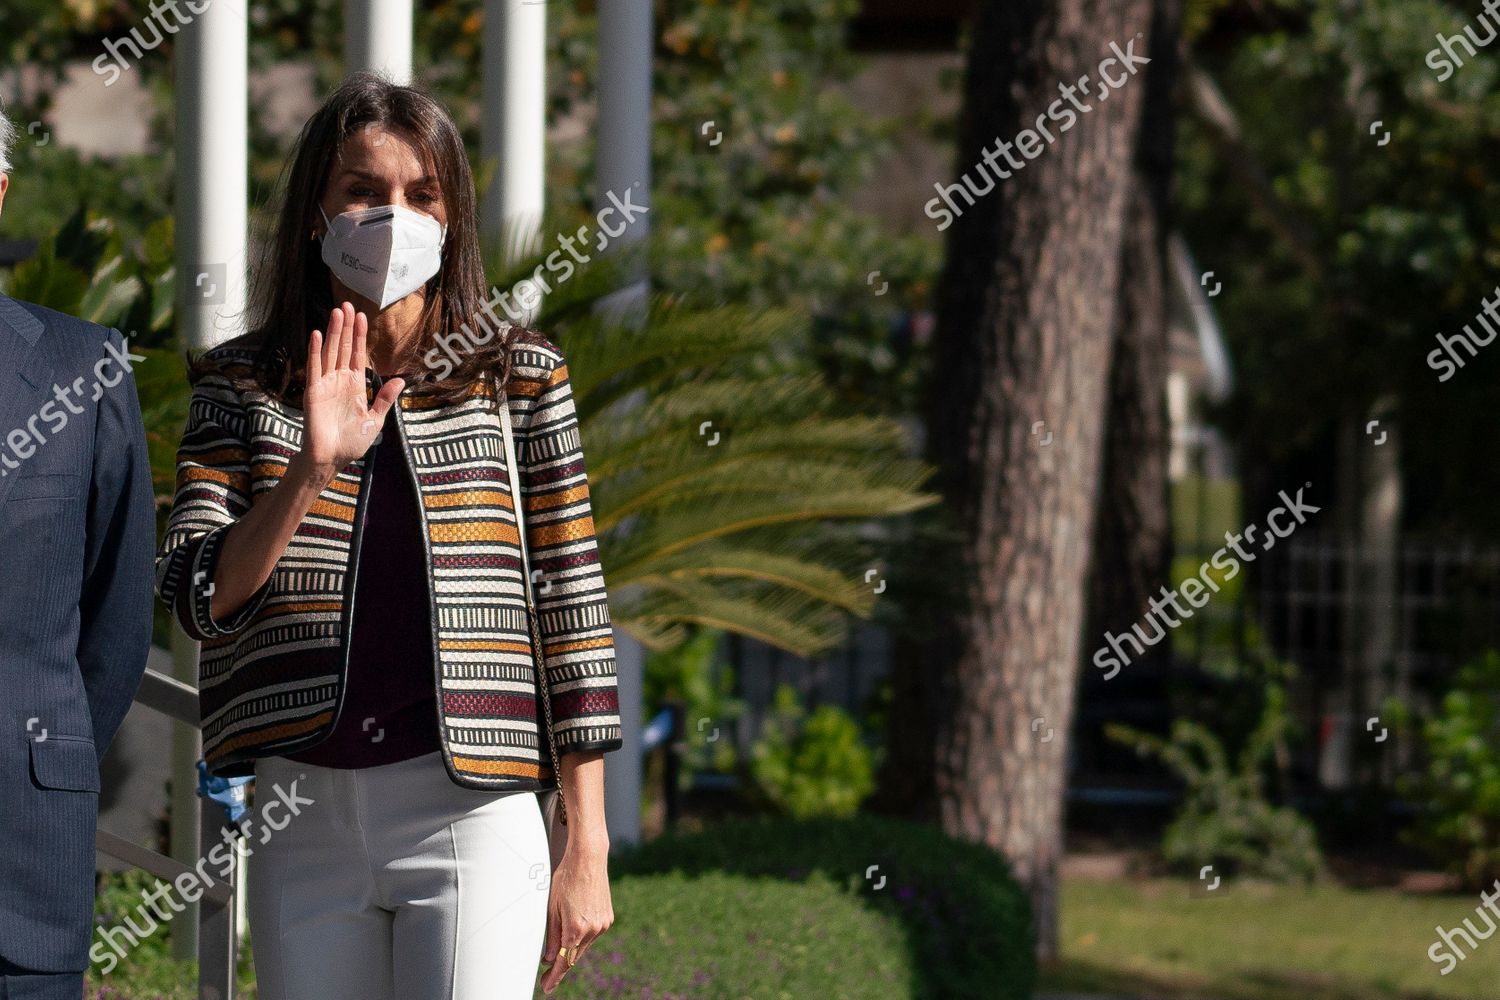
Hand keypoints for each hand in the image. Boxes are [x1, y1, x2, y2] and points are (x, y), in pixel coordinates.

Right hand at [294, 302, 403, 484]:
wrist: (332, 459)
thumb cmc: (351, 442)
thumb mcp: (375, 419)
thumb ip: (385, 399)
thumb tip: (399, 381)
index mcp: (355, 385)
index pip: (357, 355)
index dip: (359, 336)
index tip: (362, 316)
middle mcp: (339, 380)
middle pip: (343, 348)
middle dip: (346, 327)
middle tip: (347, 304)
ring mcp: (325, 384)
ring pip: (330, 352)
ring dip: (333, 332)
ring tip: (336, 312)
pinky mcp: (313, 391)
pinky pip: (314, 367)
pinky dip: (315, 350)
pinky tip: (318, 334)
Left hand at [538, 841, 613, 994]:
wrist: (588, 859)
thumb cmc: (566, 879)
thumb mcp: (552, 908)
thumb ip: (551, 935)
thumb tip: (548, 958)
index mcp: (576, 928)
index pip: (563, 961)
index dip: (554, 977)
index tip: (546, 987)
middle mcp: (592, 930)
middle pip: (574, 956)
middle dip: (561, 964)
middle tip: (547, 974)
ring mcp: (602, 925)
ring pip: (583, 946)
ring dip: (572, 948)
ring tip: (559, 940)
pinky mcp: (608, 918)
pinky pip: (592, 935)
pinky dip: (582, 936)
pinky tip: (574, 926)